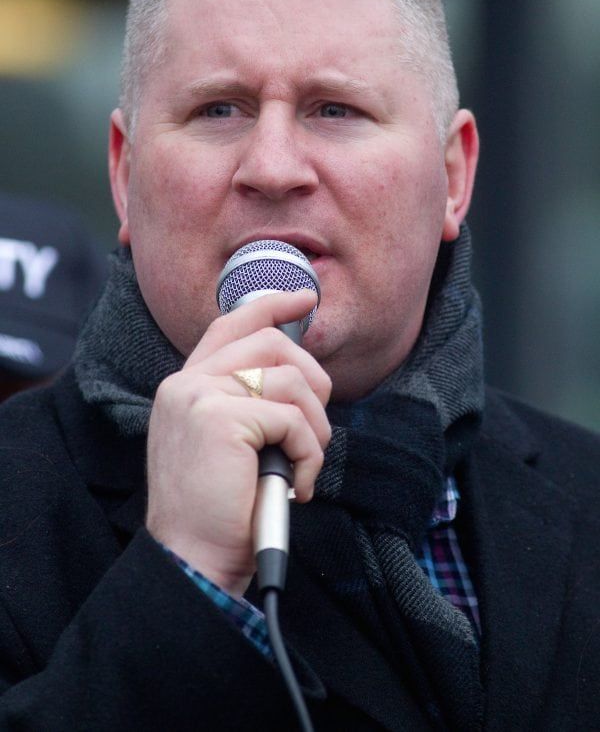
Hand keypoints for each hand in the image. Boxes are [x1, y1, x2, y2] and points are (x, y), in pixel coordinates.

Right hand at [146, 289, 330, 597]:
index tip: (305, 298)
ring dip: (314, 428)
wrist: (191, 559)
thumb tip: (297, 372)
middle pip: (272, 343)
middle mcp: (187, 383)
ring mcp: (201, 396)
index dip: (271, 305)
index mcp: (186, 386)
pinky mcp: (222, 418)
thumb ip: (244, 402)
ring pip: (291, 380)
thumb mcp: (224, 444)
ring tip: (301, 466)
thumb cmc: (217, 511)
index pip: (230, 324)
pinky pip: (294, 419)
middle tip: (314, 428)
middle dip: (312, 381)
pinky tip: (296, 483)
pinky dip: (309, 453)